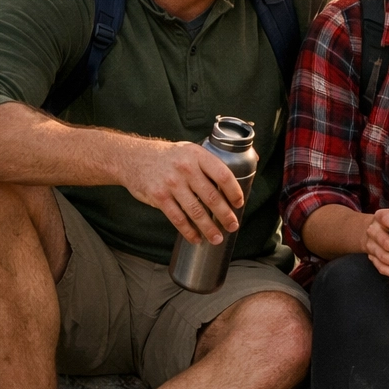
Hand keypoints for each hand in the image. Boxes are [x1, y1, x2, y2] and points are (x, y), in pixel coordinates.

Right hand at [123, 140, 245, 244]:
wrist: (133, 158)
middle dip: (225, 215)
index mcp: (198, 156)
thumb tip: (255, 159)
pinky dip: (188, 231)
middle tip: (233, 226)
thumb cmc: (169, 156)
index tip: (239, 203)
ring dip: (208, 228)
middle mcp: (185, 169)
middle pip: (211, 196)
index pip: (222, 175)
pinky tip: (196, 238)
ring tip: (217, 238)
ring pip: (195, 211)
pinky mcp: (159, 197)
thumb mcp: (192, 150)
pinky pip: (177, 218)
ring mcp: (171, 183)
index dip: (234, 192)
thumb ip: (215, 159)